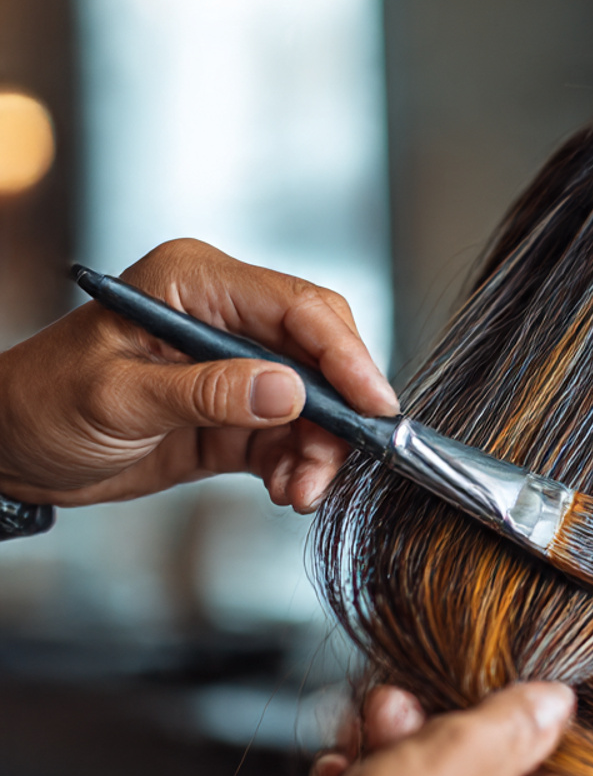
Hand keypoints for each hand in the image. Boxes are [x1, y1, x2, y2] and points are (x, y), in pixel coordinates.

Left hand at [0, 238, 398, 510]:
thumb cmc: (42, 405)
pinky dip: (299, 467)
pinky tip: (287, 491)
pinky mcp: (237, 414)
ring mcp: (236, 368)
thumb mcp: (118, 397)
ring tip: (301, 492)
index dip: (345, 355)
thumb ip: (206, 392)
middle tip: (342, 461)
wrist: (15, 455)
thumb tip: (287, 392)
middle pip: (320, 354)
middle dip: (338, 412)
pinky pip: (292, 438)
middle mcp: (224, 319)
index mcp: (195, 284)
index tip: (373, 404)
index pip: (296, 307)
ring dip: (319, 452)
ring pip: (315, 404)